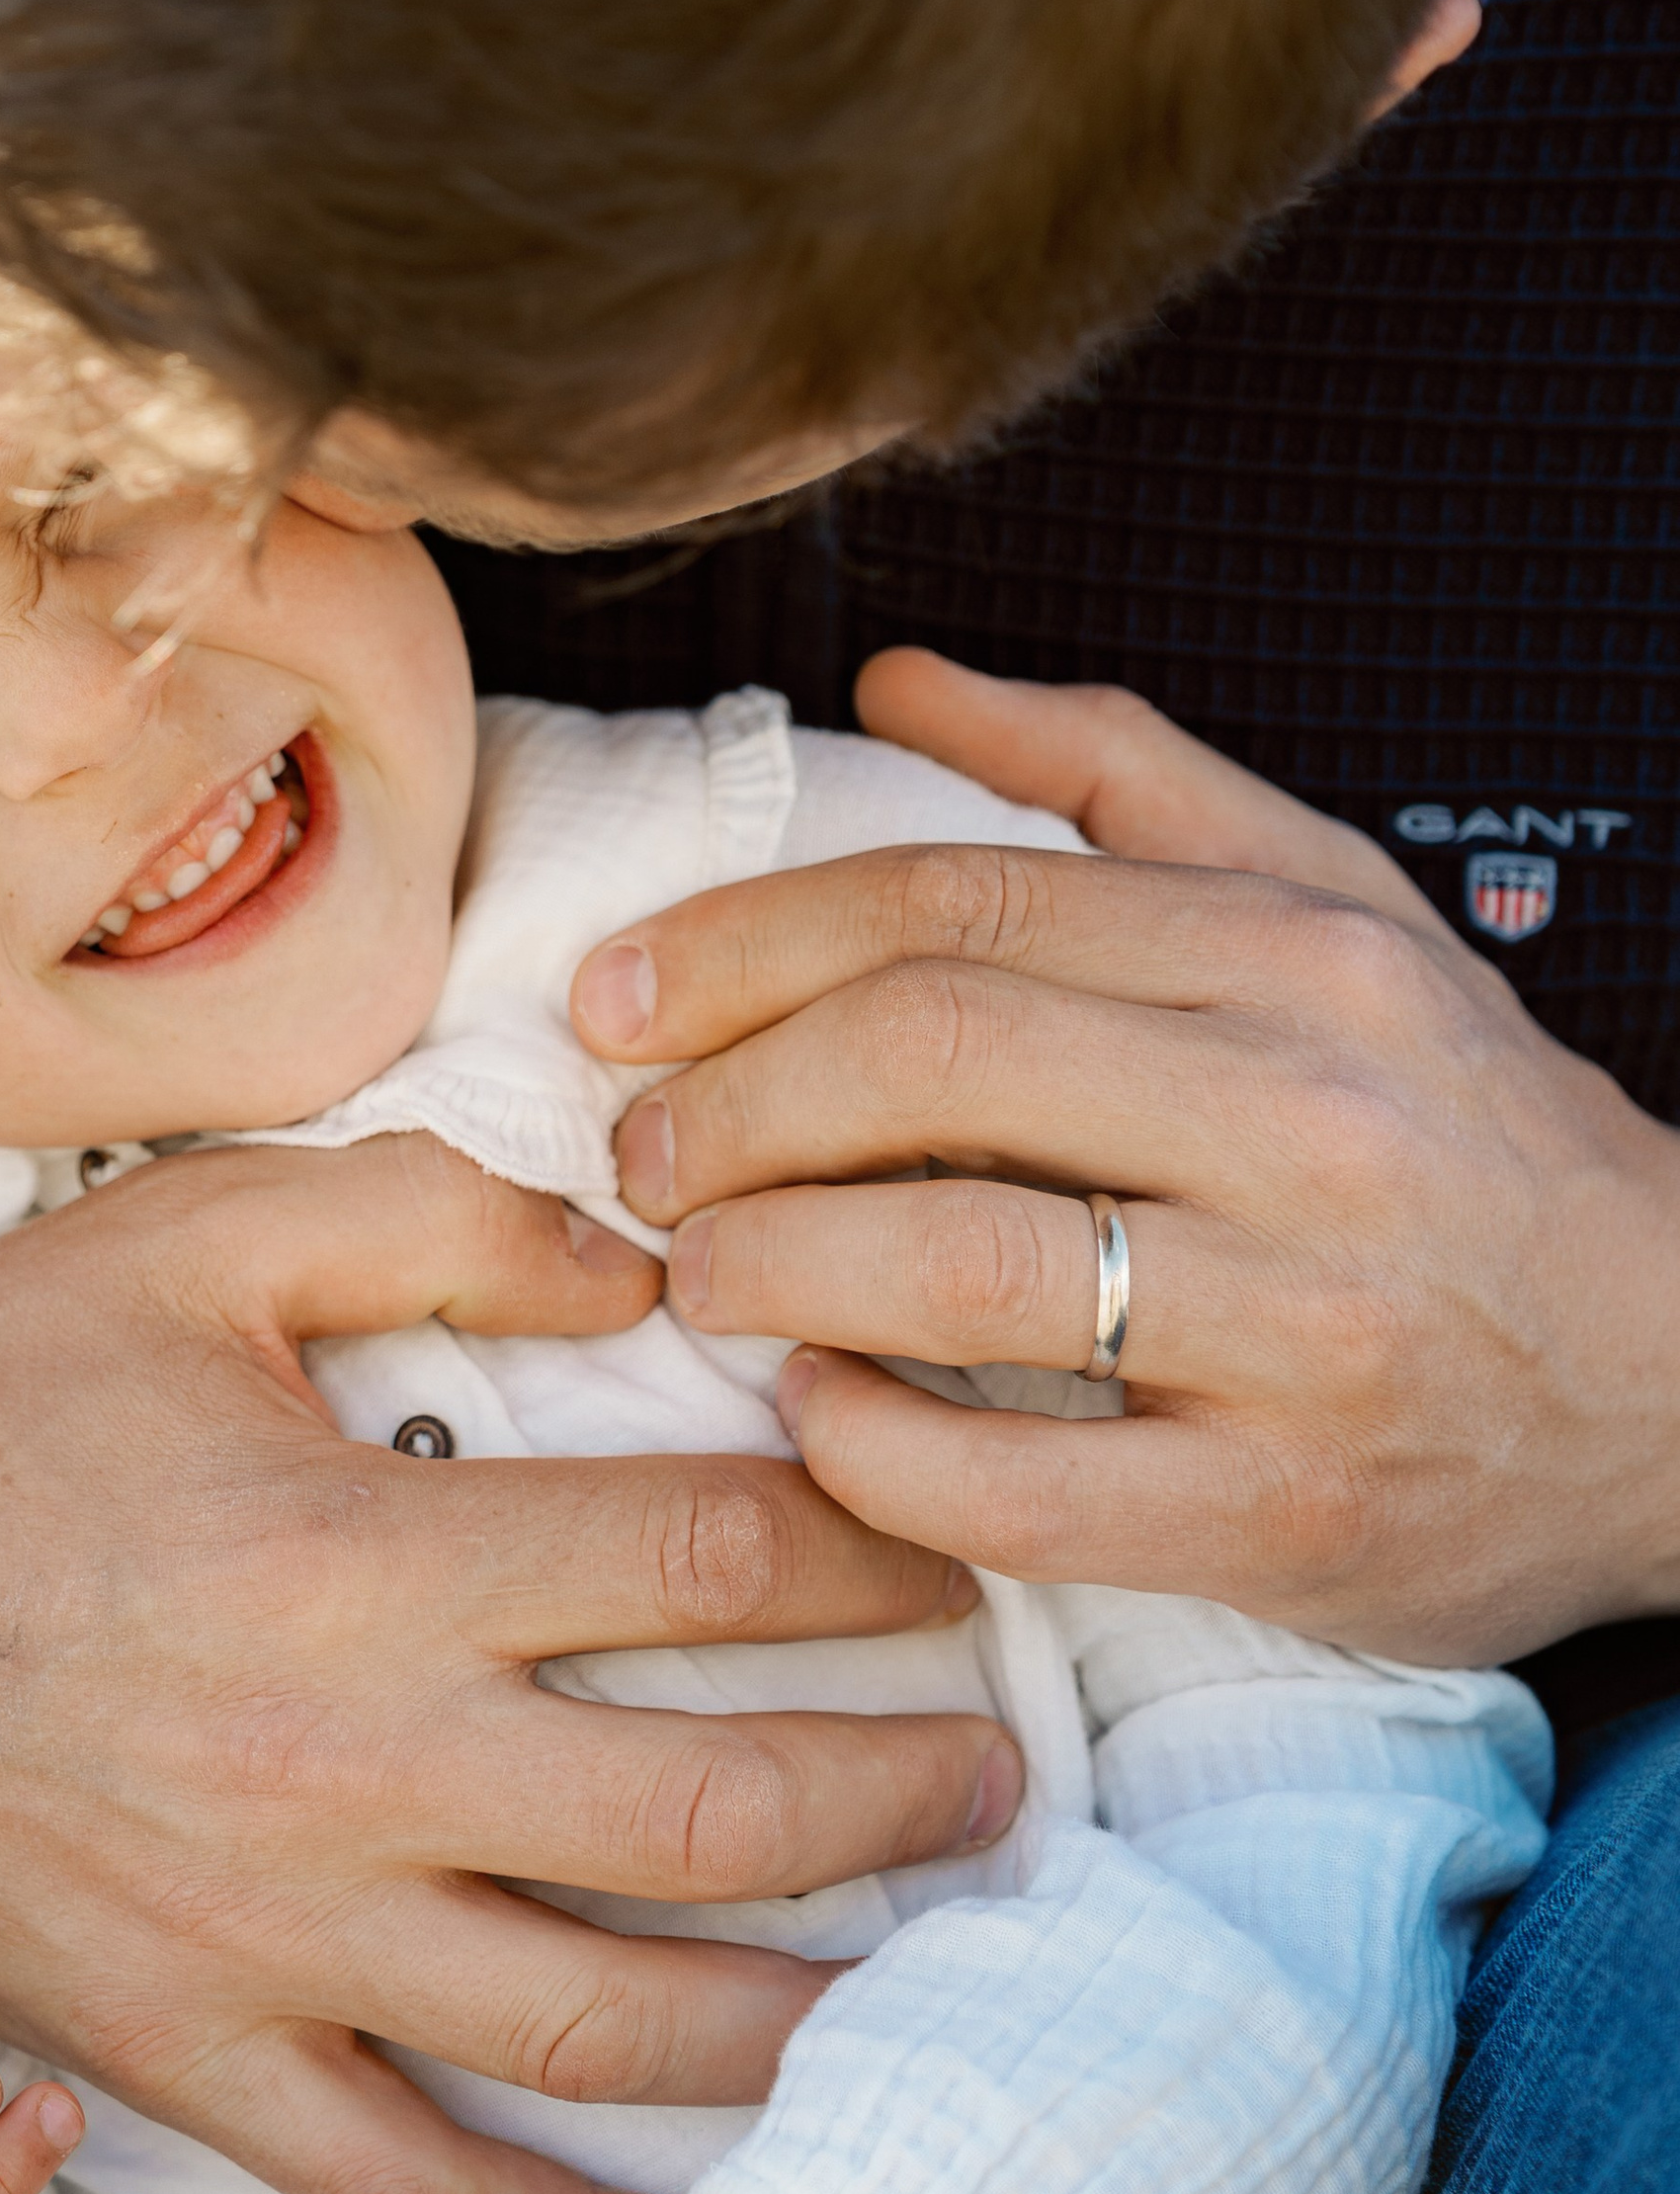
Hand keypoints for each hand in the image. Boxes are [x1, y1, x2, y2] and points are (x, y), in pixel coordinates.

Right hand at [0, 1134, 1016, 2193]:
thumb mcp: (198, 1230)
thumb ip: (436, 1213)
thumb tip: (645, 1257)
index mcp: (364, 1550)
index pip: (702, 1557)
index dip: (866, 1548)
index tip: (942, 1542)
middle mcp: (349, 1763)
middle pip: (708, 1812)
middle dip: (896, 1795)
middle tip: (997, 1773)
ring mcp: (273, 1934)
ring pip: (602, 2023)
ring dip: (796, 2011)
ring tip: (911, 1974)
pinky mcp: (187, 2050)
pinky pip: (401, 2185)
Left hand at [572, 646, 1679, 1664]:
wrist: (1679, 1370)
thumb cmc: (1461, 1126)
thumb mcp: (1329, 902)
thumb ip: (1112, 772)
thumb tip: (893, 679)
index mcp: (1292, 954)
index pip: (951, 908)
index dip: (742, 946)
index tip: (619, 999)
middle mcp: (1306, 1118)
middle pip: (931, 1059)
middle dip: (727, 1099)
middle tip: (637, 1148)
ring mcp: (1302, 1326)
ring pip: (960, 1268)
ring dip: (772, 1262)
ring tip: (697, 1268)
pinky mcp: (1286, 1514)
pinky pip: (1019, 1489)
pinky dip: (871, 1449)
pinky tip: (815, 1410)